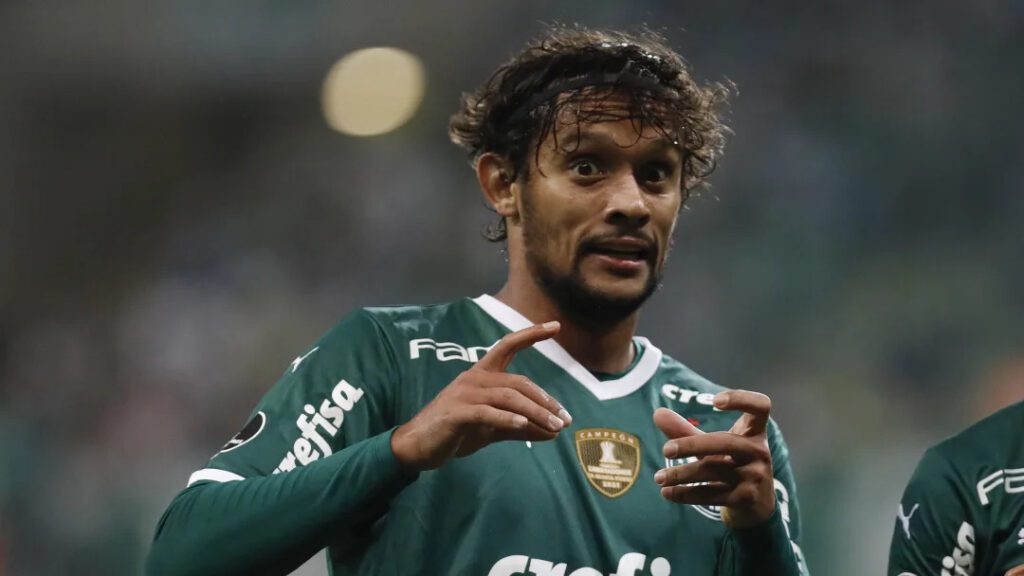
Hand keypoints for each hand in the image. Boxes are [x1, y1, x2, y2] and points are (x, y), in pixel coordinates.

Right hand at [391, 321, 571, 471]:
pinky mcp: (456, 413)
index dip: (531, 334)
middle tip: (565, 419)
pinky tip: (523, 425)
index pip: (508, 346)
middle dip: (545, 400)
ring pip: (508, 397)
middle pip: (518, 382)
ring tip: (555, 427)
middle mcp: (474, 378)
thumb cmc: (456, 432)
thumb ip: (521, 426)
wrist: (418, 447)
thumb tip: (555, 431)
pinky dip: (507, 418)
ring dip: (535, 412)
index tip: (556, 326)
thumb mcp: (493, 428)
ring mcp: (464, 394)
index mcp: (482, 375)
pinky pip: (487, 412)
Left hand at [653, 390, 774, 528]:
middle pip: (725, 442)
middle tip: (666, 450)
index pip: (760, 406)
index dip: (741, 399)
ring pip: (712, 471)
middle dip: (692, 445)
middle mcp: (759, 451)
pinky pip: (711, 495)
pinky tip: (667, 492)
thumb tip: (657, 413)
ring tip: (658, 477)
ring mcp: (755, 476)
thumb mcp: (713, 446)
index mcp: (754, 432)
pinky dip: (685, 494)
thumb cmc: (732, 464)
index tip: (715, 401)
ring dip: (680, 474)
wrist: (756, 505)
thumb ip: (685, 431)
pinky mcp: (745, 499)